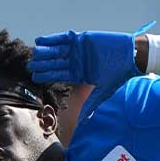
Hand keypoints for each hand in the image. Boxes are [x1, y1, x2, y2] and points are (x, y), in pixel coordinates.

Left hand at [28, 23, 153, 121]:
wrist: (129, 56)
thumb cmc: (117, 74)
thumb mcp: (102, 91)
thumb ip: (90, 104)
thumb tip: (82, 122)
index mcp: (78, 74)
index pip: (58, 76)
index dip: (46, 76)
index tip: (34, 77)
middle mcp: (75, 62)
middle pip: (55, 63)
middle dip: (43, 64)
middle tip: (30, 65)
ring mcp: (77, 50)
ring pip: (56, 51)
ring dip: (45, 51)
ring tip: (34, 52)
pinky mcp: (81, 38)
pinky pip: (63, 38)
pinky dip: (52, 39)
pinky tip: (40, 41)